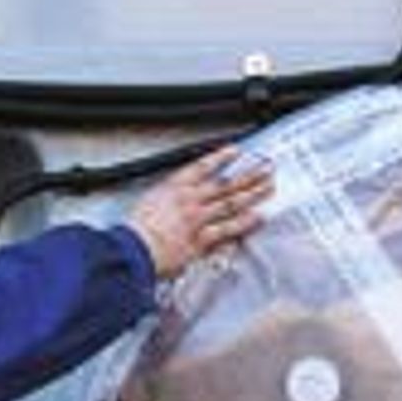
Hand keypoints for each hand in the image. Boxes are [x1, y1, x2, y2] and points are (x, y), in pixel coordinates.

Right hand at [132, 148, 273, 277]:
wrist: (133, 249)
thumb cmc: (135, 231)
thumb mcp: (149, 202)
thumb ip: (168, 197)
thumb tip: (179, 193)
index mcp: (174, 188)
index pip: (202, 167)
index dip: (221, 158)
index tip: (235, 151)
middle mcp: (190, 200)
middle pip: (225, 184)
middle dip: (248, 175)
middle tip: (265, 168)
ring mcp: (198, 219)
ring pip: (231, 203)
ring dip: (252, 194)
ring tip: (268, 187)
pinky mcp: (202, 239)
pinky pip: (228, 229)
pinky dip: (244, 223)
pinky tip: (257, 217)